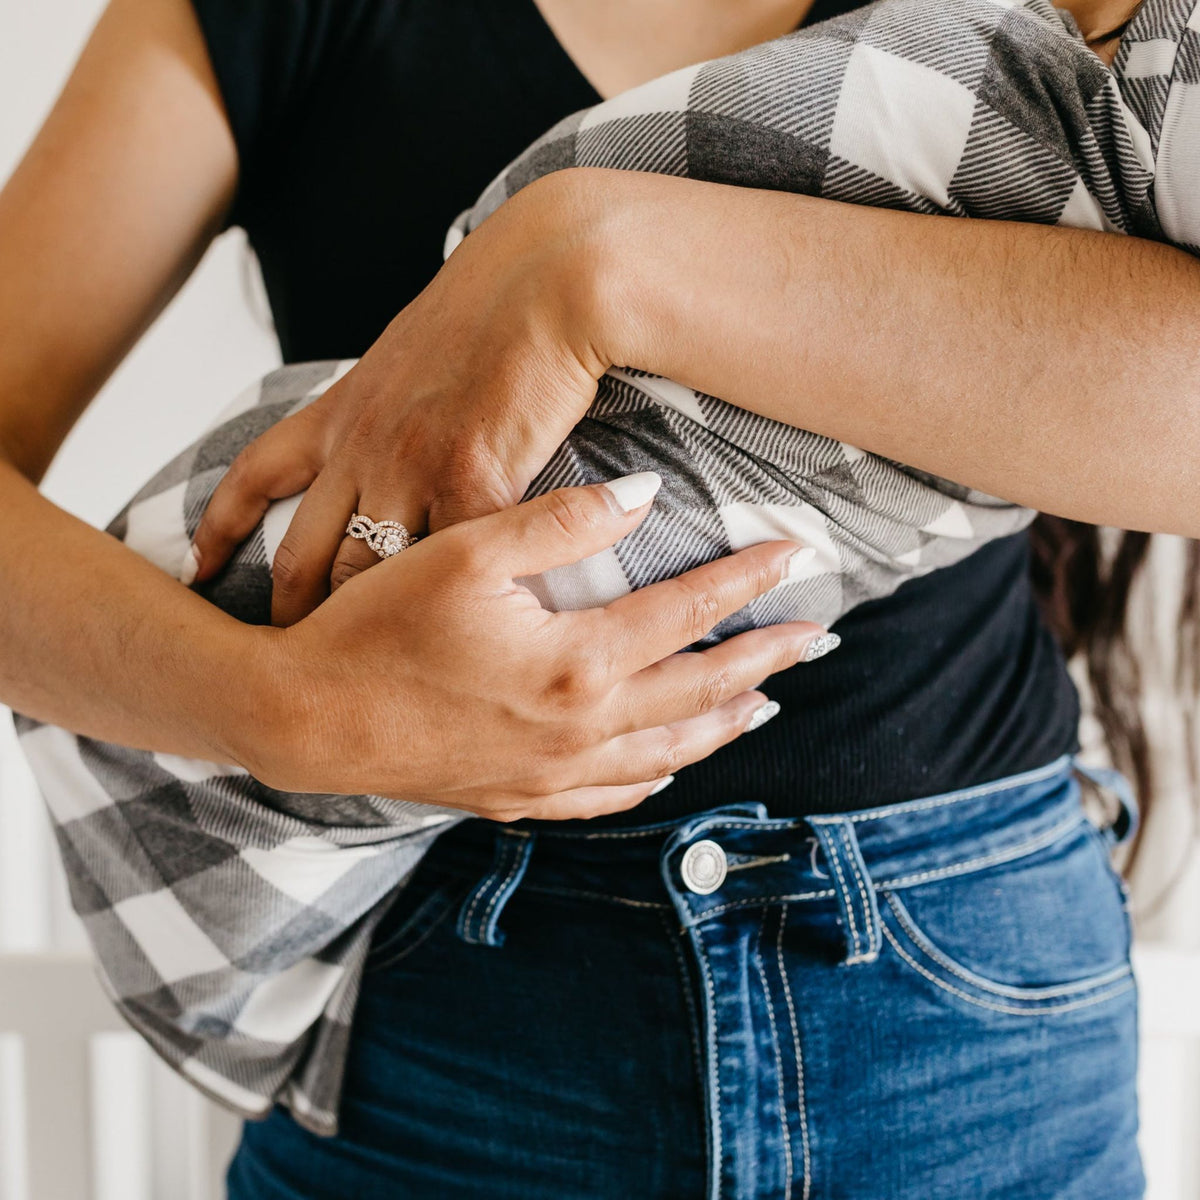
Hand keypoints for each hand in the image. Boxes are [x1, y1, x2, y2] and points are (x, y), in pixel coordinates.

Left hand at [189, 171, 615, 626]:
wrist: (551, 278)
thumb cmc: (495, 307)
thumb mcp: (412, 349)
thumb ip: (390, 400)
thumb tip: (394, 423)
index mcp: (343, 410)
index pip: (256, 475)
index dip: (222, 528)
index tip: (197, 570)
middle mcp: (363, 447)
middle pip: (305, 552)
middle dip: (289, 611)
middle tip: (283, 661)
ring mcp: (413, 471)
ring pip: (368, 575)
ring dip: (364, 628)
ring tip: (363, 678)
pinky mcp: (475, 487)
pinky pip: (456, 565)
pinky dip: (459, 609)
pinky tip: (469, 643)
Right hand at [242, 476, 827, 821]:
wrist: (307, 718)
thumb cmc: (377, 626)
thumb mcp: (466, 553)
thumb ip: (564, 523)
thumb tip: (648, 496)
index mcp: (576, 662)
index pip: (688, 613)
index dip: (748, 580)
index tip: (797, 556)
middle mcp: (579, 728)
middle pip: (700, 690)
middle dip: (766, 659)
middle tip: (817, 637)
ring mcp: (552, 774)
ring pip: (668, 752)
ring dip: (724, 723)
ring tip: (766, 701)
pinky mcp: (520, 798)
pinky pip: (612, 797)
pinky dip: (656, 775)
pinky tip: (670, 764)